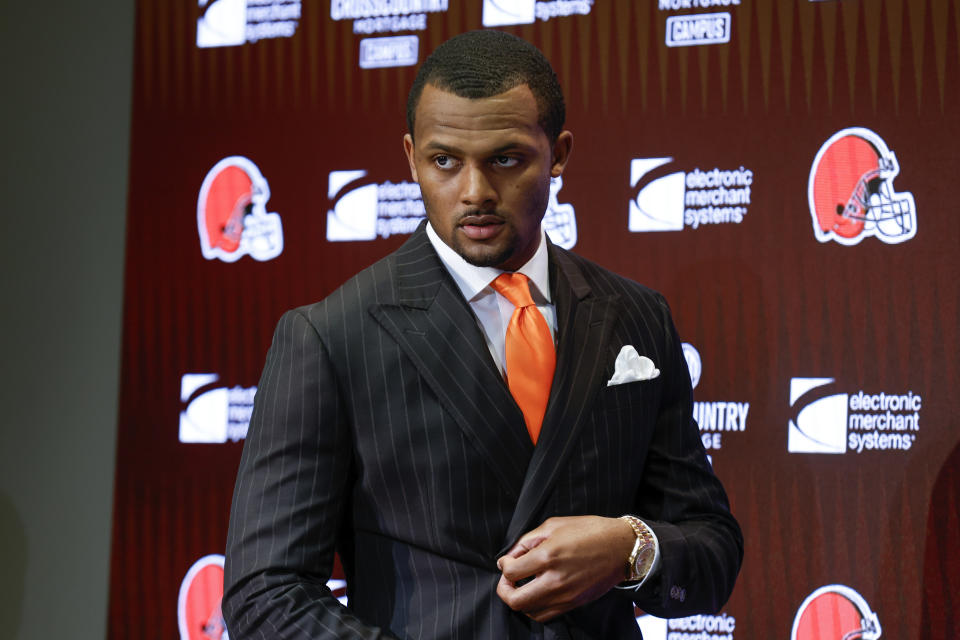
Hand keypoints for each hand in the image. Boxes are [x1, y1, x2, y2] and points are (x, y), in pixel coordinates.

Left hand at [495, 515, 634, 622]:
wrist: (621, 547)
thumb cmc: (589, 531)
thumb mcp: (554, 525)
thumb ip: (528, 541)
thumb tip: (511, 556)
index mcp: (548, 556)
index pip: (511, 572)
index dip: (504, 566)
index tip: (507, 561)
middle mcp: (555, 580)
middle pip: (515, 600)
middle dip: (504, 590)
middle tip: (508, 580)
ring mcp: (565, 596)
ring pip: (529, 612)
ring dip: (520, 600)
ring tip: (522, 586)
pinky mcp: (574, 604)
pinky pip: (546, 615)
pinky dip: (535, 608)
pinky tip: (537, 593)